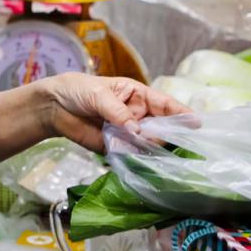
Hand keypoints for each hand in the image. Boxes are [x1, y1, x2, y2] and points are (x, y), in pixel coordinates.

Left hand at [38, 74, 190, 151]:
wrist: (53, 106)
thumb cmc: (78, 90)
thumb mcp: (98, 94)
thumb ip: (117, 111)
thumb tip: (136, 131)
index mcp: (137, 96)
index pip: (165, 104)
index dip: (181, 113)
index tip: (197, 124)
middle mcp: (138, 115)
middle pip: (161, 127)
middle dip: (166, 135)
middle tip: (160, 140)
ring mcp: (128, 133)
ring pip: (149, 144)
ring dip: (150, 149)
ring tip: (145, 148)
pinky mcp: (116, 148)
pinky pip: (131, 156)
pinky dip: (135, 159)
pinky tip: (135, 160)